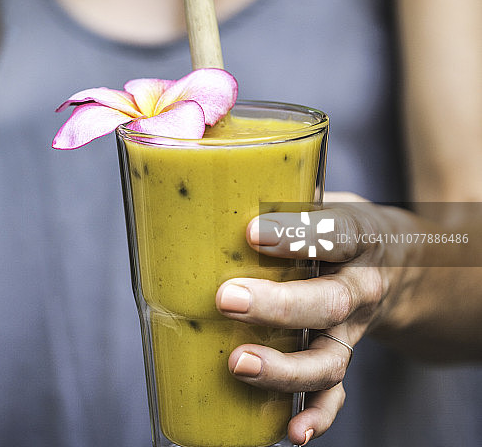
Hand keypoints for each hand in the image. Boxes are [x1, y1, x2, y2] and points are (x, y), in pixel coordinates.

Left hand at [215, 193, 409, 443]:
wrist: (400, 262)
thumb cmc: (342, 224)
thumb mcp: (326, 197)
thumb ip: (286, 198)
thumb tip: (214, 191)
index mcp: (357, 235)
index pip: (333, 233)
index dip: (293, 235)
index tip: (250, 233)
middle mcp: (360, 284)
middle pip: (326, 301)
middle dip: (277, 306)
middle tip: (228, 299)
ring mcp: (353, 327)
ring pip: (328, 357)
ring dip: (284, 367)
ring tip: (239, 362)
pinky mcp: (344, 354)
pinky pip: (335, 392)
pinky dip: (316, 414)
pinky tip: (290, 431)